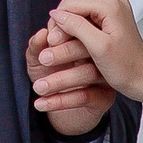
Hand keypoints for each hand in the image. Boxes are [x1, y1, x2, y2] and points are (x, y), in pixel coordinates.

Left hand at [27, 3, 118, 136]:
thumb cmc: (48, 77)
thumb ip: (37, 47)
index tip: (48, 41)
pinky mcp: (105, 97)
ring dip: (60, 80)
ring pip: (88, 72)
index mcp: (84, 41)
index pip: (81, 31)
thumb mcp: (37, 61)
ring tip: (38, 87)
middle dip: (65, 52)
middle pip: (89, 48)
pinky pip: (85, 96)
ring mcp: (105, 77)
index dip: (64, 33)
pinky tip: (41, 103)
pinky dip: (61, 101)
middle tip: (43, 59)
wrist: (59, 111)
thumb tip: (42, 34)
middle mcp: (99, 57)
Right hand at [43, 0, 142, 107]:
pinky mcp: (112, 18)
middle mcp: (113, 2)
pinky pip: (87, 16)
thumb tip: (56, 14)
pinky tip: (76, 43)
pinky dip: (78, 28)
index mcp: (111, 5)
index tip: (53, 42)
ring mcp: (114, 9)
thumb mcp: (98, 48)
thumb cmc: (127, 68)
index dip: (58, 21)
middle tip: (56, 44)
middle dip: (62, 22)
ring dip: (68, 25)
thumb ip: (77, 27)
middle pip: (73, 3)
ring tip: (64, 45)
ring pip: (78, 10)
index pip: (71, 3)